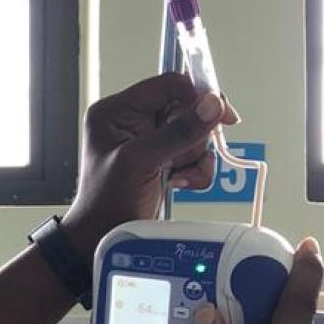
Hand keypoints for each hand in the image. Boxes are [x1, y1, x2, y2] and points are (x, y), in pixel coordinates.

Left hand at [61, 73, 239, 256]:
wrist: (102, 238)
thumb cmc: (106, 202)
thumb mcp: (139, 162)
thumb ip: (177, 133)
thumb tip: (212, 104)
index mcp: (117, 111)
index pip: (167, 85)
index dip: (196, 95)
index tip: (221, 114)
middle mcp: (134, 121)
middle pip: (187, 110)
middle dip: (191, 139)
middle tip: (178, 160)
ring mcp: (151, 141)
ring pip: (196, 134)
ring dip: (193, 159)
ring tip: (173, 176)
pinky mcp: (165, 160)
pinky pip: (197, 155)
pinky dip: (196, 172)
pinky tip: (179, 184)